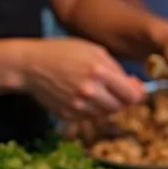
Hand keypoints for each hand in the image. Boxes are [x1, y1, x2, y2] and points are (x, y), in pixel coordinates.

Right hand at [18, 37, 143, 120]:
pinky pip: (89, 117)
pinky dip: (91, 109)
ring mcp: (78, 106)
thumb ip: (117, 69)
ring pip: (106, 113)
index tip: (136, 90)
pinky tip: (81, 95)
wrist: (30, 65)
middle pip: (120, 107)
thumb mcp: (94, 51)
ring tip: (95, 89)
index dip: (137, 94)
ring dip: (106, 104)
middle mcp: (89, 91)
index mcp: (99, 71)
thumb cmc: (63, 52)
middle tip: (115, 89)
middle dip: (122, 99)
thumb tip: (135, 88)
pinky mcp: (68, 115)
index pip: (131, 95)